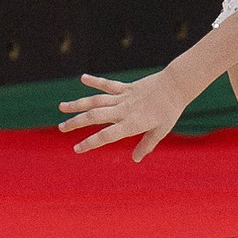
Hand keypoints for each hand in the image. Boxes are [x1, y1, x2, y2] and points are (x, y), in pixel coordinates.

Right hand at [57, 70, 189, 160]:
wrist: (176, 85)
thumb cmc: (170, 111)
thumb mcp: (160, 131)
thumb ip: (147, 145)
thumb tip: (136, 159)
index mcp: (131, 123)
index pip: (106, 136)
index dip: (90, 143)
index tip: (76, 149)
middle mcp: (124, 110)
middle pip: (94, 117)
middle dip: (76, 123)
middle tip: (61, 128)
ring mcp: (123, 97)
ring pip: (96, 101)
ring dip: (78, 104)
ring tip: (62, 107)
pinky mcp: (126, 87)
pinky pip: (108, 84)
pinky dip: (95, 81)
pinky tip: (83, 78)